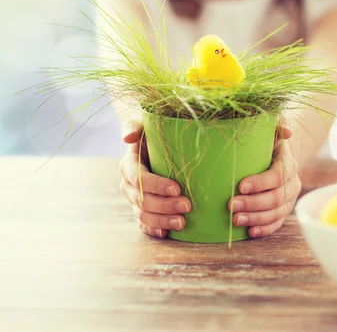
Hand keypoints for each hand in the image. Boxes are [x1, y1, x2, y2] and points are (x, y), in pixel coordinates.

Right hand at [119, 119, 190, 237]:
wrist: (154, 144)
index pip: (138, 178)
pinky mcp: (142, 210)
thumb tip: (128, 137)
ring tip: (182, 223)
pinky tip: (167, 233)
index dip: (156, 185)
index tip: (177, 188)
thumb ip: (134, 126)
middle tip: (187, 206)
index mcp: (128, 165)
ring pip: (143, 214)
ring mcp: (134, 200)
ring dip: (162, 220)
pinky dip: (153, 229)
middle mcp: (128, 185)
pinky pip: (143, 224)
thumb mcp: (143, 124)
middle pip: (142, 200)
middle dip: (164, 205)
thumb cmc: (152, 133)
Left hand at [228, 124, 300, 237]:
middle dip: (253, 204)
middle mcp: (293, 182)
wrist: (275, 156)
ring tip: (235, 220)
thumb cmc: (265, 143)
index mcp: (288, 163)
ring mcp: (289, 199)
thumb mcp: (268, 131)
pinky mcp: (284, 211)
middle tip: (231, 205)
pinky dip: (264, 229)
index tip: (240, 186)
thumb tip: (287, 132)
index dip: (260, 183)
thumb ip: (274, 127)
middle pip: (276, 198)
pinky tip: (250, 232)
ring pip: (276, 213)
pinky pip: (277, 224)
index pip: (278, 176)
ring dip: (255, 219)